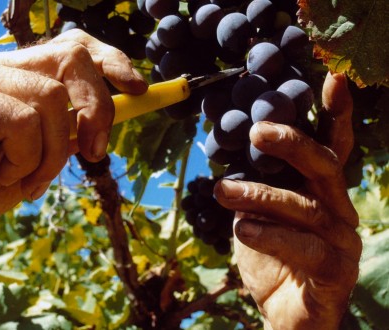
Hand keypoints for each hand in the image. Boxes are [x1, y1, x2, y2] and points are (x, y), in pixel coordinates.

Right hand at [0, 29, 146, 252]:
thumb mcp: (37, 160)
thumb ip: (67, 139)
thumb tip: (98, 130)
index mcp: (25, 77)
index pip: (76, 48)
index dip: (112, 63)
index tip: (139, 88)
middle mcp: (5, 66)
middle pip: (73, 57)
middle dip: (98, 108)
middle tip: (96, 152)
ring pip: (50, 97)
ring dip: (53, 151)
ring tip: (31, 177)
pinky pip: (21, 121)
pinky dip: (25, 157)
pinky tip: (6, 173)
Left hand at [214, 73, 360, 328]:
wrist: (285, 313)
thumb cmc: (272, 257)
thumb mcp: (255, 212)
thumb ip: (250, 181)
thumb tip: (223, 140)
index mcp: (320, 189)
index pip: (332, 145)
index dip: (335, 113)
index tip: (330, 78)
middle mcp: (337, 208)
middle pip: (324, 165)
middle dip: (292, 144)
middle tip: (257, 131)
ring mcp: (341, 241)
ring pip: (306, 207)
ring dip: (261, 195)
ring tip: (223, 190)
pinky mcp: (334, 272)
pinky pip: (304, 249)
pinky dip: (269, 236)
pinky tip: (241, 229)